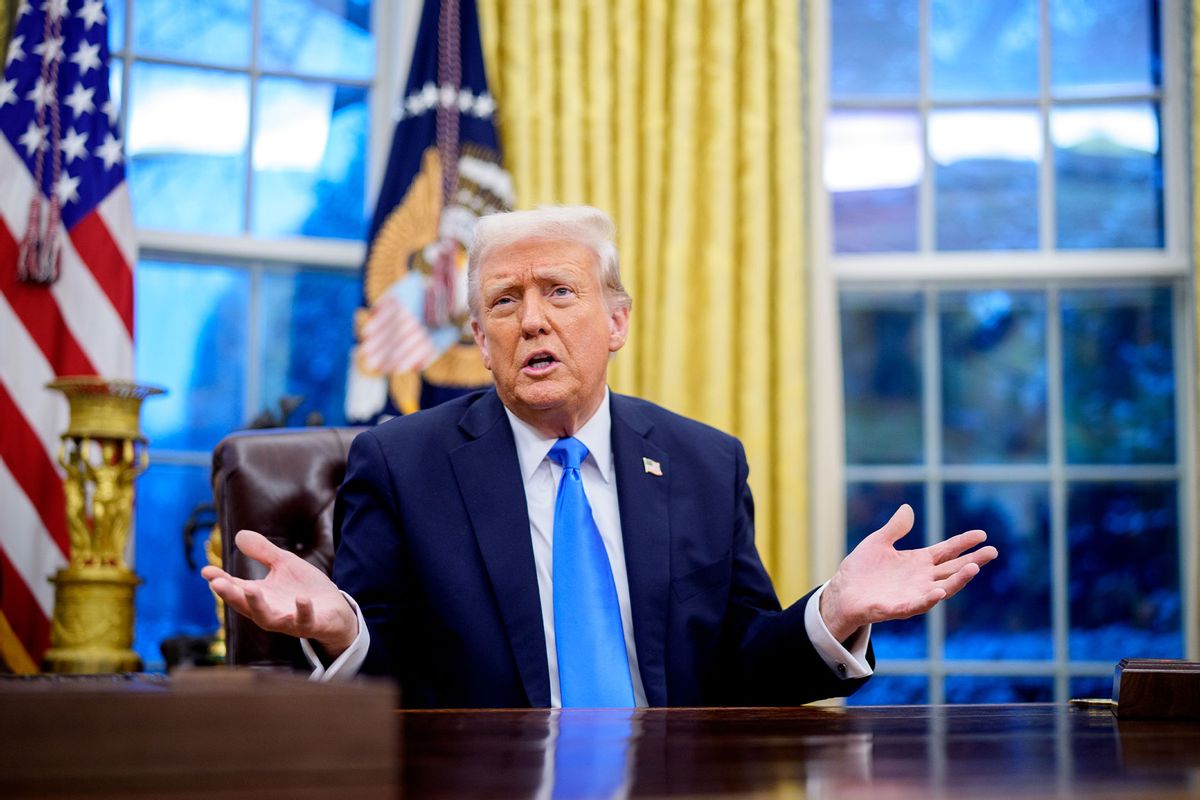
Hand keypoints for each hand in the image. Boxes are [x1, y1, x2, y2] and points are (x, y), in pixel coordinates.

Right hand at [201, 529, 357, 656]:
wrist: (335, 610)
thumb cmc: (305, 588)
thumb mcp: (284, 565)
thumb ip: (263, 553)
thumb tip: (239, 535)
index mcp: (261, 597)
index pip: (236, 589)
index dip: (220, 581)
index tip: (205, 571)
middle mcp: (270, 612)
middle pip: (245, 606)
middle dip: (231, 595)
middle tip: (217, 584)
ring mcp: (289, 621)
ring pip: (268, 619)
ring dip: (258, 606)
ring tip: (250, 589)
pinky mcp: (311, 625)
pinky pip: (304, 621)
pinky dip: (302, 611)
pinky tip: (301, 599)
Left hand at [820, 504, 997, 641]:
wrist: (842, 592)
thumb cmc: (861, 569)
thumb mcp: (878, 543)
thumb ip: (895, 529)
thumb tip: (908, 508)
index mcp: (917, 562)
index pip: (946, 551)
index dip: (963, 543)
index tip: (982, 534)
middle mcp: (921, 579)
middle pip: (952, 569)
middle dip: (973, 561)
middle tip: (992, 552)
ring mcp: (912, 594)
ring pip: (942, 588)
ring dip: (958, 580)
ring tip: (974, 568)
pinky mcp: (898, 608)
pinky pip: (917, 605)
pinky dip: (929, 599)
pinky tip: (940, 592)